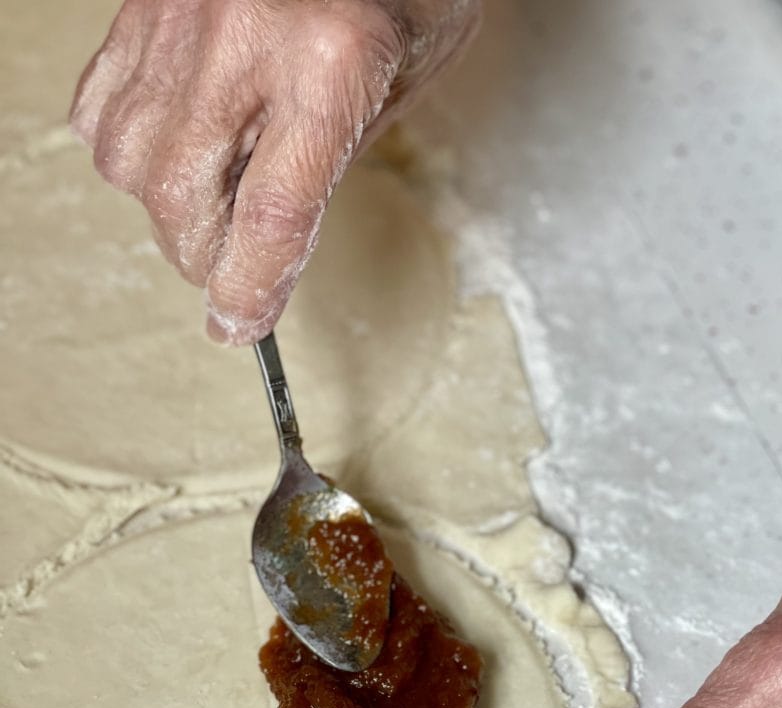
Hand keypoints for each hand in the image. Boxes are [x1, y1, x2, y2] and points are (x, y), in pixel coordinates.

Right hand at [70, 0, 479, 344]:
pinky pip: (99, 103)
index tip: (240, 327)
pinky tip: (174, 158)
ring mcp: (179, 10)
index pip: (272, 216)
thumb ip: (339, 151)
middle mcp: (241, 31)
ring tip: (209, 216)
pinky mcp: (142, 0)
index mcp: (331, 59)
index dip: (250, 288)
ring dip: (165, 214)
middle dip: (205, 261)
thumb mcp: (409, 71)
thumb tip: (271, 234)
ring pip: (127, 159)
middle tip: (231, 278)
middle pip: (183, 198)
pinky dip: (125, 152)